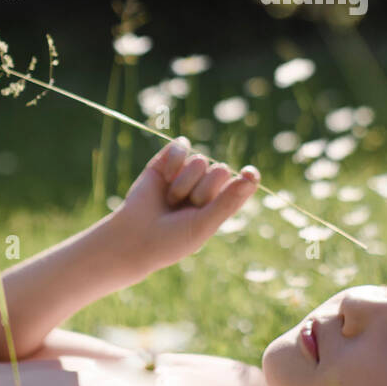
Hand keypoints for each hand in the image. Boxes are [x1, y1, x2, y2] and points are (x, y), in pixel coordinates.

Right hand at [116, 137, 260, 275]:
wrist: (134, 238)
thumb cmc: (172, 239)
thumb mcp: (203, 224)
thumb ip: (227, 201)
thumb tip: (251, 177)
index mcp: (221, 203)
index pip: (243, 184)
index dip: (249, 177)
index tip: (249, 174)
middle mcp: (206, 186)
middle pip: (221, 170)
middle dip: (205, 189)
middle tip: (188, 207)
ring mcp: (187, 172)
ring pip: (200, 160)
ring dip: (185, 182)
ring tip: (171, 200)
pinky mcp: (167, 161)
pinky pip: (181, 146)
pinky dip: (175, 160)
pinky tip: (166, 177)